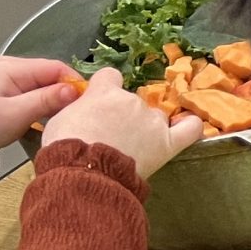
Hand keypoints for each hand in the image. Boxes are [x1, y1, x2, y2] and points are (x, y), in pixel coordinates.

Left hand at [0, 56, 87, 152]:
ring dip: (49, 95)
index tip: (85, 101)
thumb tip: (75, 90)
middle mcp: (4, 64)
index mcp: (8, 67)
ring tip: (56, 114)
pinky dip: (35, 97)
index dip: (73, 82)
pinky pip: (25, 86)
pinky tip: (39, 112)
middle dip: (61, 90)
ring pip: (37, 80)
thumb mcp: (17, 115)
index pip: (53, 67)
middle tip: (72, 111)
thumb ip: (47, 100)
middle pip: (45, 72)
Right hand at [42, 68, 203, 181]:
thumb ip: (79, 107)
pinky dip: (189, 126)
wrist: (84, 173)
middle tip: (110, 136)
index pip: (110, 76)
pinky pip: (190, 129)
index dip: (104, 88)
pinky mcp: (167, 142)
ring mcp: (152, 121)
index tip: (99, 103)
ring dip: (146, 126)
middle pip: (132, 101)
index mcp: (104, 92)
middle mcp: (132, 101)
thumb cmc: (66, 148)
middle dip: (123, 115)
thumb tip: (85, 107)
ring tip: (133, 147)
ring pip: (155, 116)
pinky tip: (185, 126)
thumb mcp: (60, 119)